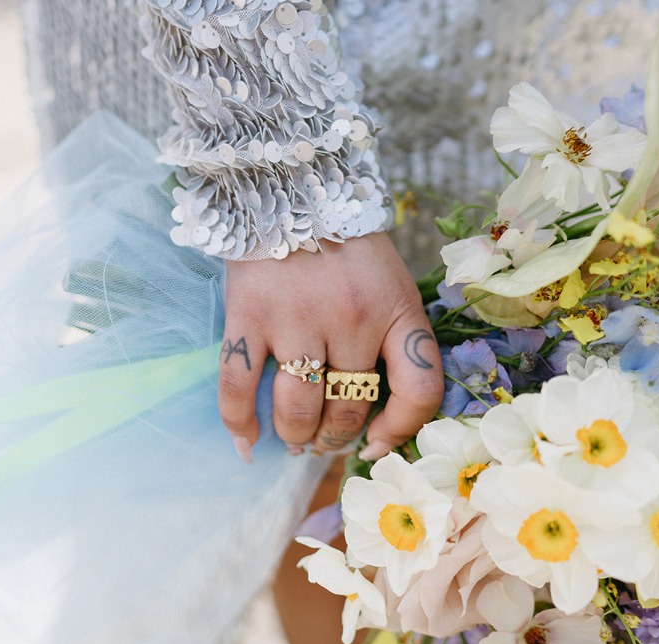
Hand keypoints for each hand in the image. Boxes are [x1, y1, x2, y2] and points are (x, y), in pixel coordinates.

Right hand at [219, 232, 443, 460]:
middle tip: (323, 438)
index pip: (419, 391)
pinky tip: (246, 440)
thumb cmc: (346, 245)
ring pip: (298, 410)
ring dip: (295, 435)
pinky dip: (240, 423)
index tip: (378, 443)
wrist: (291, 185)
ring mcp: (297, 318)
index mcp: (397, 311)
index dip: (401, 430)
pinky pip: (239, 387)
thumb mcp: (391, 284)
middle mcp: (352, 319)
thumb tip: (374, 418)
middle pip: (349, 409)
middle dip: (334, 437)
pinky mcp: (249, 315)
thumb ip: (391, 339)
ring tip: (293, 436)